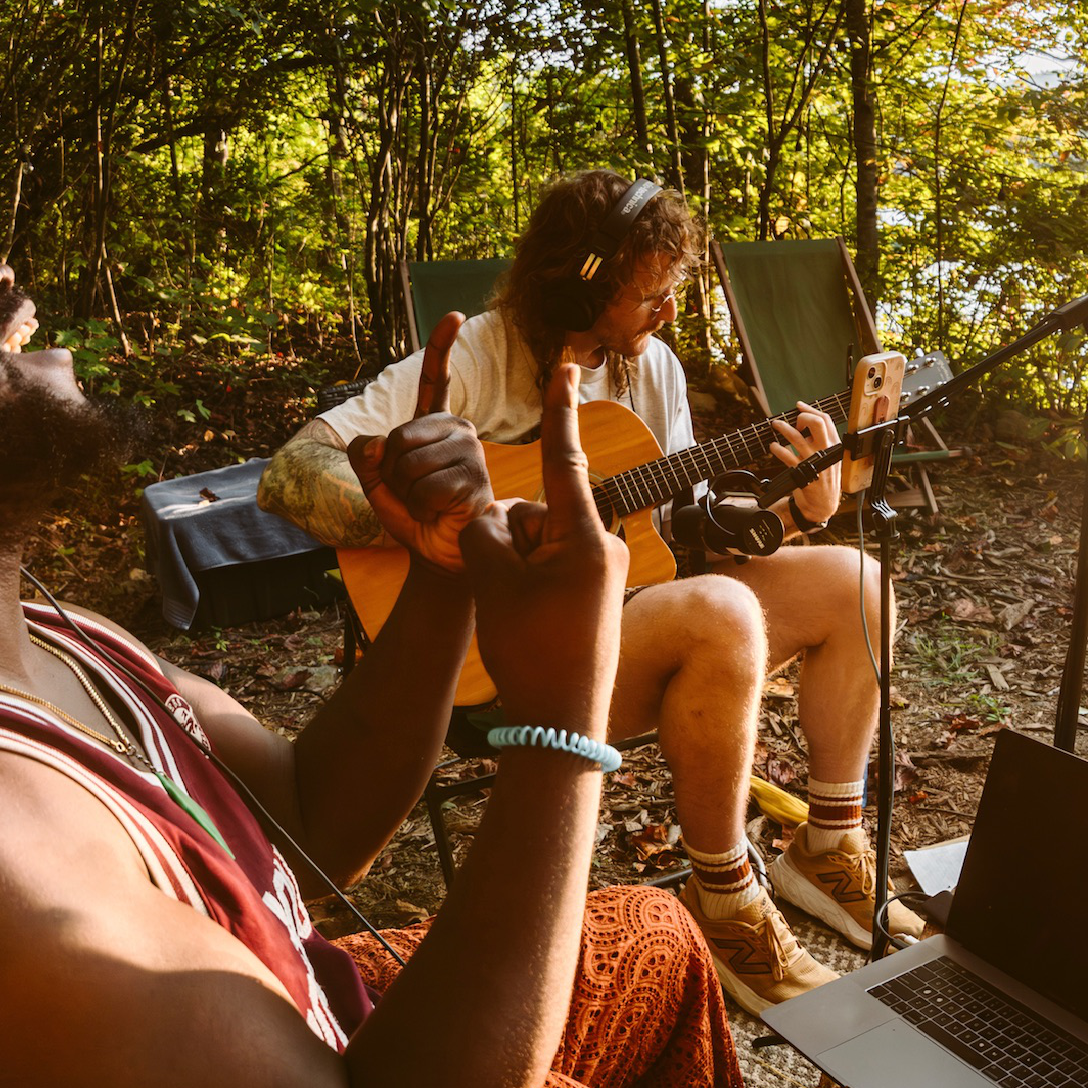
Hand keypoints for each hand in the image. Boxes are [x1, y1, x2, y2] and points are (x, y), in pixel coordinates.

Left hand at [348, 312, 489, 573]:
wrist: (436, 553)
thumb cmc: (411, 514)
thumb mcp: (375, 482)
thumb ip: (365, 456)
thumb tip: (380, 441)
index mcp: (432, 423)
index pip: (437, 378)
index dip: (442, 346)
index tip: (455, 316)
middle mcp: (457, 429)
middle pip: (398, 437)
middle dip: (390, 472)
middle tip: (411, 492)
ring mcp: (470, 452)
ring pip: (409, 464)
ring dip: (405, 494)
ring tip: (425, 503)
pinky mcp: (475, 479)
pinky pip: (426, 488)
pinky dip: (420, 508)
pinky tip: (438, 512)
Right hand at [459, 364, 627, 738]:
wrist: (561, 723)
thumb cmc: (531, 651)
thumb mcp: (493, 581)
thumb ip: (484, 528)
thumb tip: (494, 515)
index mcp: (583, 537)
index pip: (564, 458)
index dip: (558, 409)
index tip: (565, 365)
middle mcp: (602, 546)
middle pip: (534, 514)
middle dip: (506, 543)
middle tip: (511, 600)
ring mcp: (602, 570)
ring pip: (535, 544)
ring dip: (514, 569)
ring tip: (522, 619)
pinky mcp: (596, 591)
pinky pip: (547, 567)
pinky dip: (527, 585)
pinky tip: (529, 625)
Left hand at [768, 402, 841, 527]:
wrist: (823, 506)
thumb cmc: (824, 481)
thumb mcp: (829, 459)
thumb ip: (821, 443)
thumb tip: (805, 424)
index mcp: (833, 447)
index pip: (827, 421)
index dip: (811, 410)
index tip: (799, 406)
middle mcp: (826, 452)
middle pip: (817, 424)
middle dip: (802, 417)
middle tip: (793, 421)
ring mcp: (815, 463)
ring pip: (798, 438)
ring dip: (783, 428)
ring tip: (775, 425)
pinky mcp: (803, 474)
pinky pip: (787, 457)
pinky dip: (778, 449)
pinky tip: (773, 447)